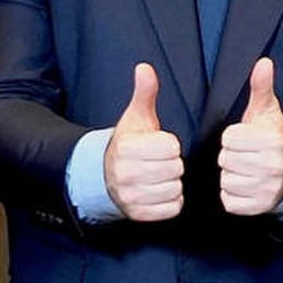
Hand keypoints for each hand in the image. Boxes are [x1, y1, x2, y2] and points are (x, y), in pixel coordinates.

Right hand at [104, 63, 183, 220]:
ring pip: (174, 190)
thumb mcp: (136, 117)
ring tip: (160, 176)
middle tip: (161, 162)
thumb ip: (145, 92)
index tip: (159, 144)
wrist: (106, 176)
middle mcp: (125, 175)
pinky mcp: (137, 215)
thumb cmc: (129, 143)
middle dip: (173, 164)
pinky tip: (160, 191)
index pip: (172, 148)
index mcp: (127, 148)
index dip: (170, 145)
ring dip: (173, 183)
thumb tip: (145, 67)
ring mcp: (130, 197)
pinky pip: (171, 208)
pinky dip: (171, 201)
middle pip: (175, 169)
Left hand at [219, 57, 282, 214]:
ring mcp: (266, 188)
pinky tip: (245, 185)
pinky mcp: (258, 207)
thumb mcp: (267, 111)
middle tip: (246, 155)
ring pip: (226, 180)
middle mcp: (272, 165)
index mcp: (272, 140)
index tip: (247, 138)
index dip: (234, 137)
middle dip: (232, 156)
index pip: (229, 138)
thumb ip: (262, 87)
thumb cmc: (271, 137)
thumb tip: (263, 62)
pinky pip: (229, 200)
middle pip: (225, 159)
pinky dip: (233, 194)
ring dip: (231, 176)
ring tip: (246, 170)